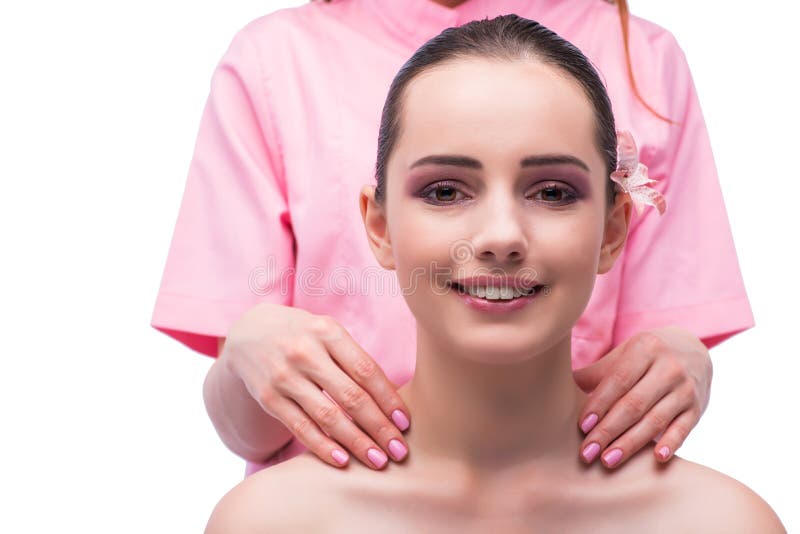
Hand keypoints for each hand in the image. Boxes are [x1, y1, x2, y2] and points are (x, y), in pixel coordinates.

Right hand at [221, 302, 411, 469]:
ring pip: (327, 416)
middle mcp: (305, 352)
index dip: (388, 398)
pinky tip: (342, 460)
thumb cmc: (303, 335)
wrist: (248, 332)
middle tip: (399, 451)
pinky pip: (299, 426)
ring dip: (356, 442)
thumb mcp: (327, 332)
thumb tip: (390, 401)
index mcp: (327, 331)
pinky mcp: (268, 397)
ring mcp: (284, 376)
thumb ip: (354, 359)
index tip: (405, 423)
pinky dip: (322, 446)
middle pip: (350, 396)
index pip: (365, 370)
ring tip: (377, 460)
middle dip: (378, 427)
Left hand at [572, 326, 711, 468]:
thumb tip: (555, 386)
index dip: (599, 404)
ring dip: (631, 443)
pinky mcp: (697, 408)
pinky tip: (656, 457)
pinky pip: (683, 428)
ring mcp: (686, 388)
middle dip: (609, 430)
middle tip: (587, 452)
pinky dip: (671, 442)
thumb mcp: (622, 354)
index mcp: (645, 348)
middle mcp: (669, 367)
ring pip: (655, 419)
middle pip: (635, 404)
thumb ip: (595, 373)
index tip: (582, 426)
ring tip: (608, 460)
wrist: (692, 349)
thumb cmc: (644, 356)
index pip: (618, 381)